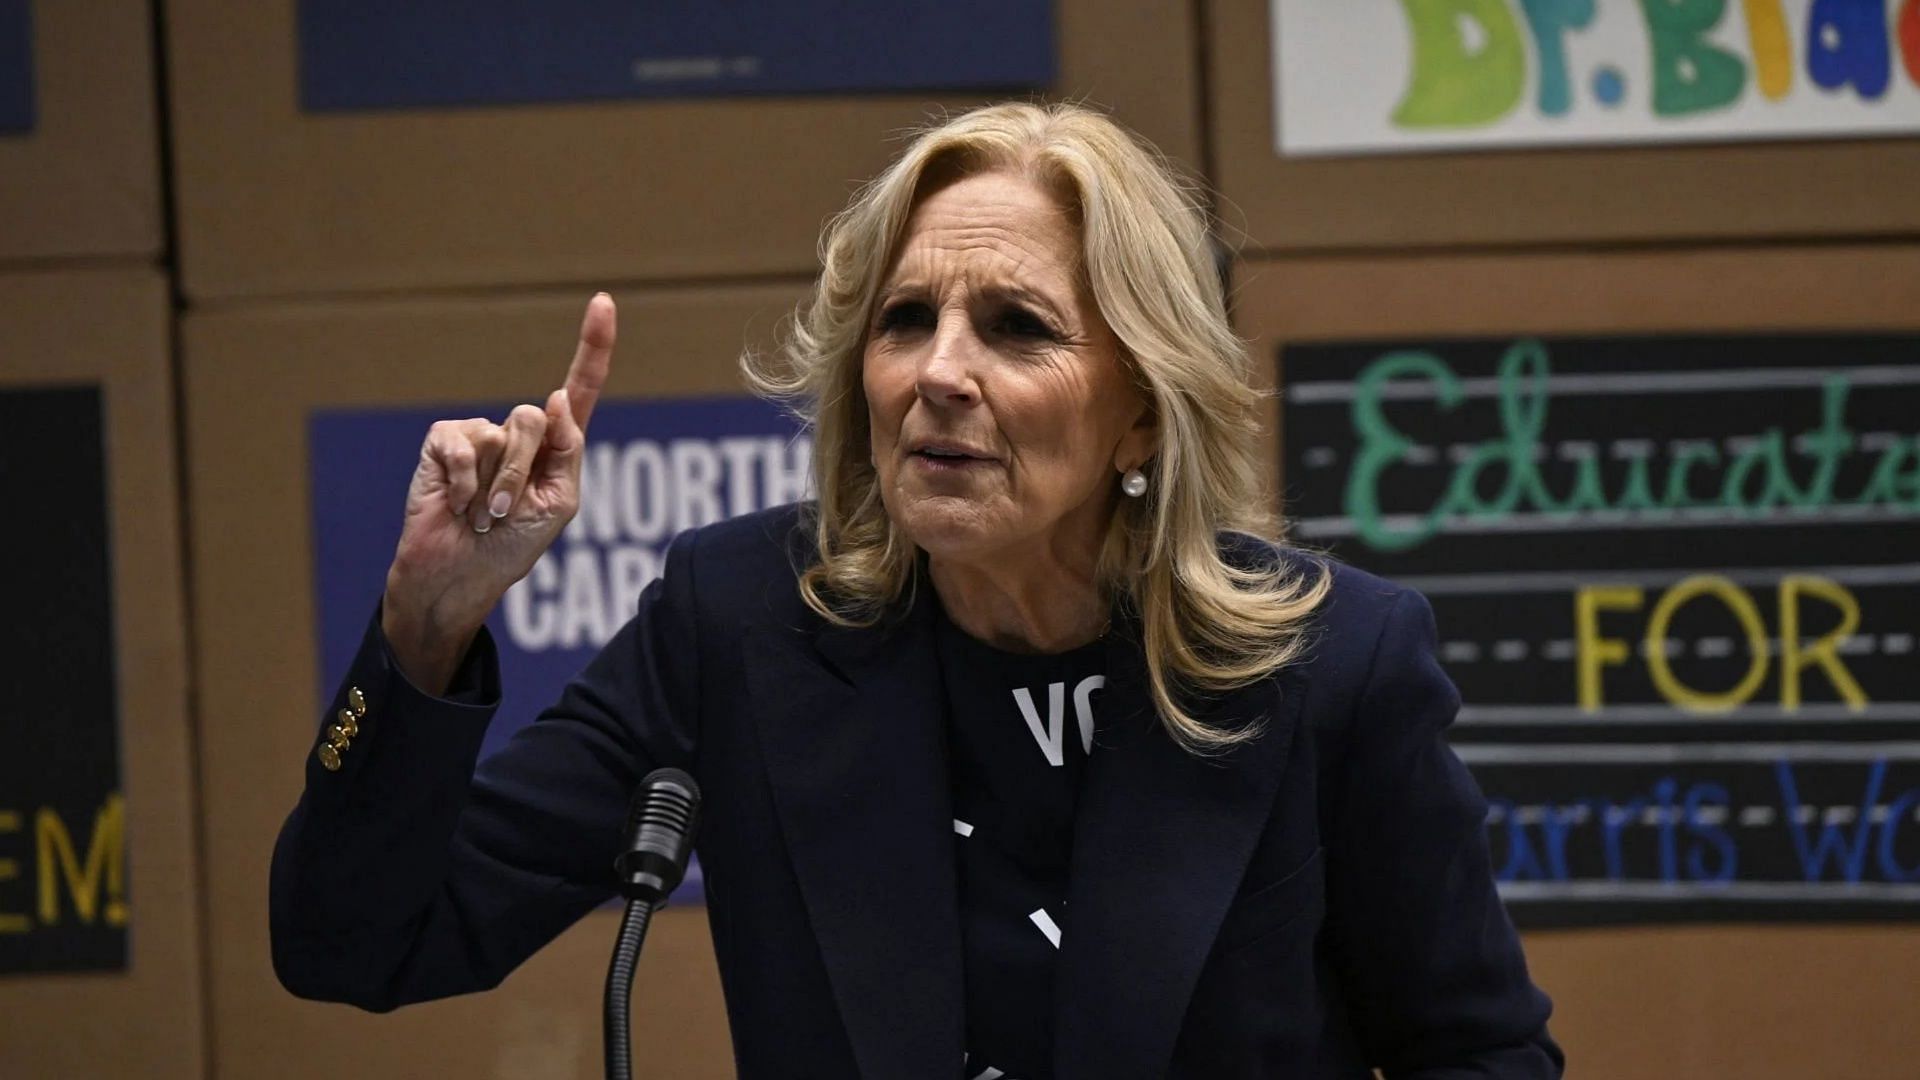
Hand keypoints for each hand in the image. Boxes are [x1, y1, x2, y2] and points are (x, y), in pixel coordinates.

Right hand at [380, 293, 614, 692]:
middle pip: (536, 418)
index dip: (593, 347)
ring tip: (481, 515)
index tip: (604, 301)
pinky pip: (462, 446)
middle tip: (506, 514)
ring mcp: (479, 435)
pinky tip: (455, 506)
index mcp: (554, 446)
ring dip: (496, 488)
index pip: (580, 389)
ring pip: (502, 435)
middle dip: (522, 474)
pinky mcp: (443, 442)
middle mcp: (519, 433)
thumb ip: (567, 451)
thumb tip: (559, 398)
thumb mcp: (559, 504)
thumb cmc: (513, 547)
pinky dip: (463, 484)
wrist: (460, 577)